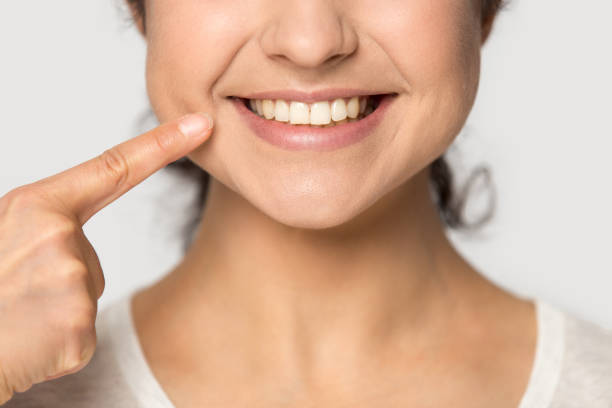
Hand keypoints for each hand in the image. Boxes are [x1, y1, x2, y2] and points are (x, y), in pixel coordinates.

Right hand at [0, 112, 212, 403]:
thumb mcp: (5, 233)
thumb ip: (46, 224)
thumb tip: (73, 244)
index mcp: (37, 204)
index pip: (114, 167)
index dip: (162, 145)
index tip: (200, 124)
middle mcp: (59, 235)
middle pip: (91, 256)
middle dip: (61, 279)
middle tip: (12, 294)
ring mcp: (71, 279)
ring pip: (87, 294)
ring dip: (57, 311)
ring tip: (15, 317)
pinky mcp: (78, 325)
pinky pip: (83, 332)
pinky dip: (59, 344)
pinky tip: (29, 343)